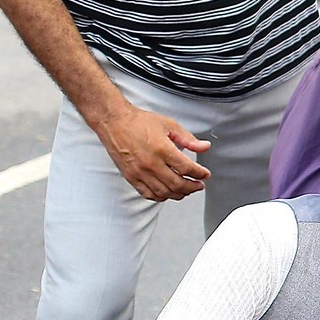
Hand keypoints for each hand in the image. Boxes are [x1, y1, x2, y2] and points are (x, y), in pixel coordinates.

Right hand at [92, 102, 211, 201]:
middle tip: (199, 185)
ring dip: (178, 194)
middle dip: (192, 187)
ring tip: (187, 190)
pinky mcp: (130, 177)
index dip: (200, 174)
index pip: (187, 168)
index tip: (205, 174)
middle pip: (177, 184)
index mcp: (162, 149)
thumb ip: (188, 139)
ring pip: (163, 192)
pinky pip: (147, 194)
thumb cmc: (138, 122)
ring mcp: (139, 172)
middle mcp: (150, 163)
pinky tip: (167, 193)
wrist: (114, 122)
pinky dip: (160, 197)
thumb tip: (204, 147)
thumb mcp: (169, 124)